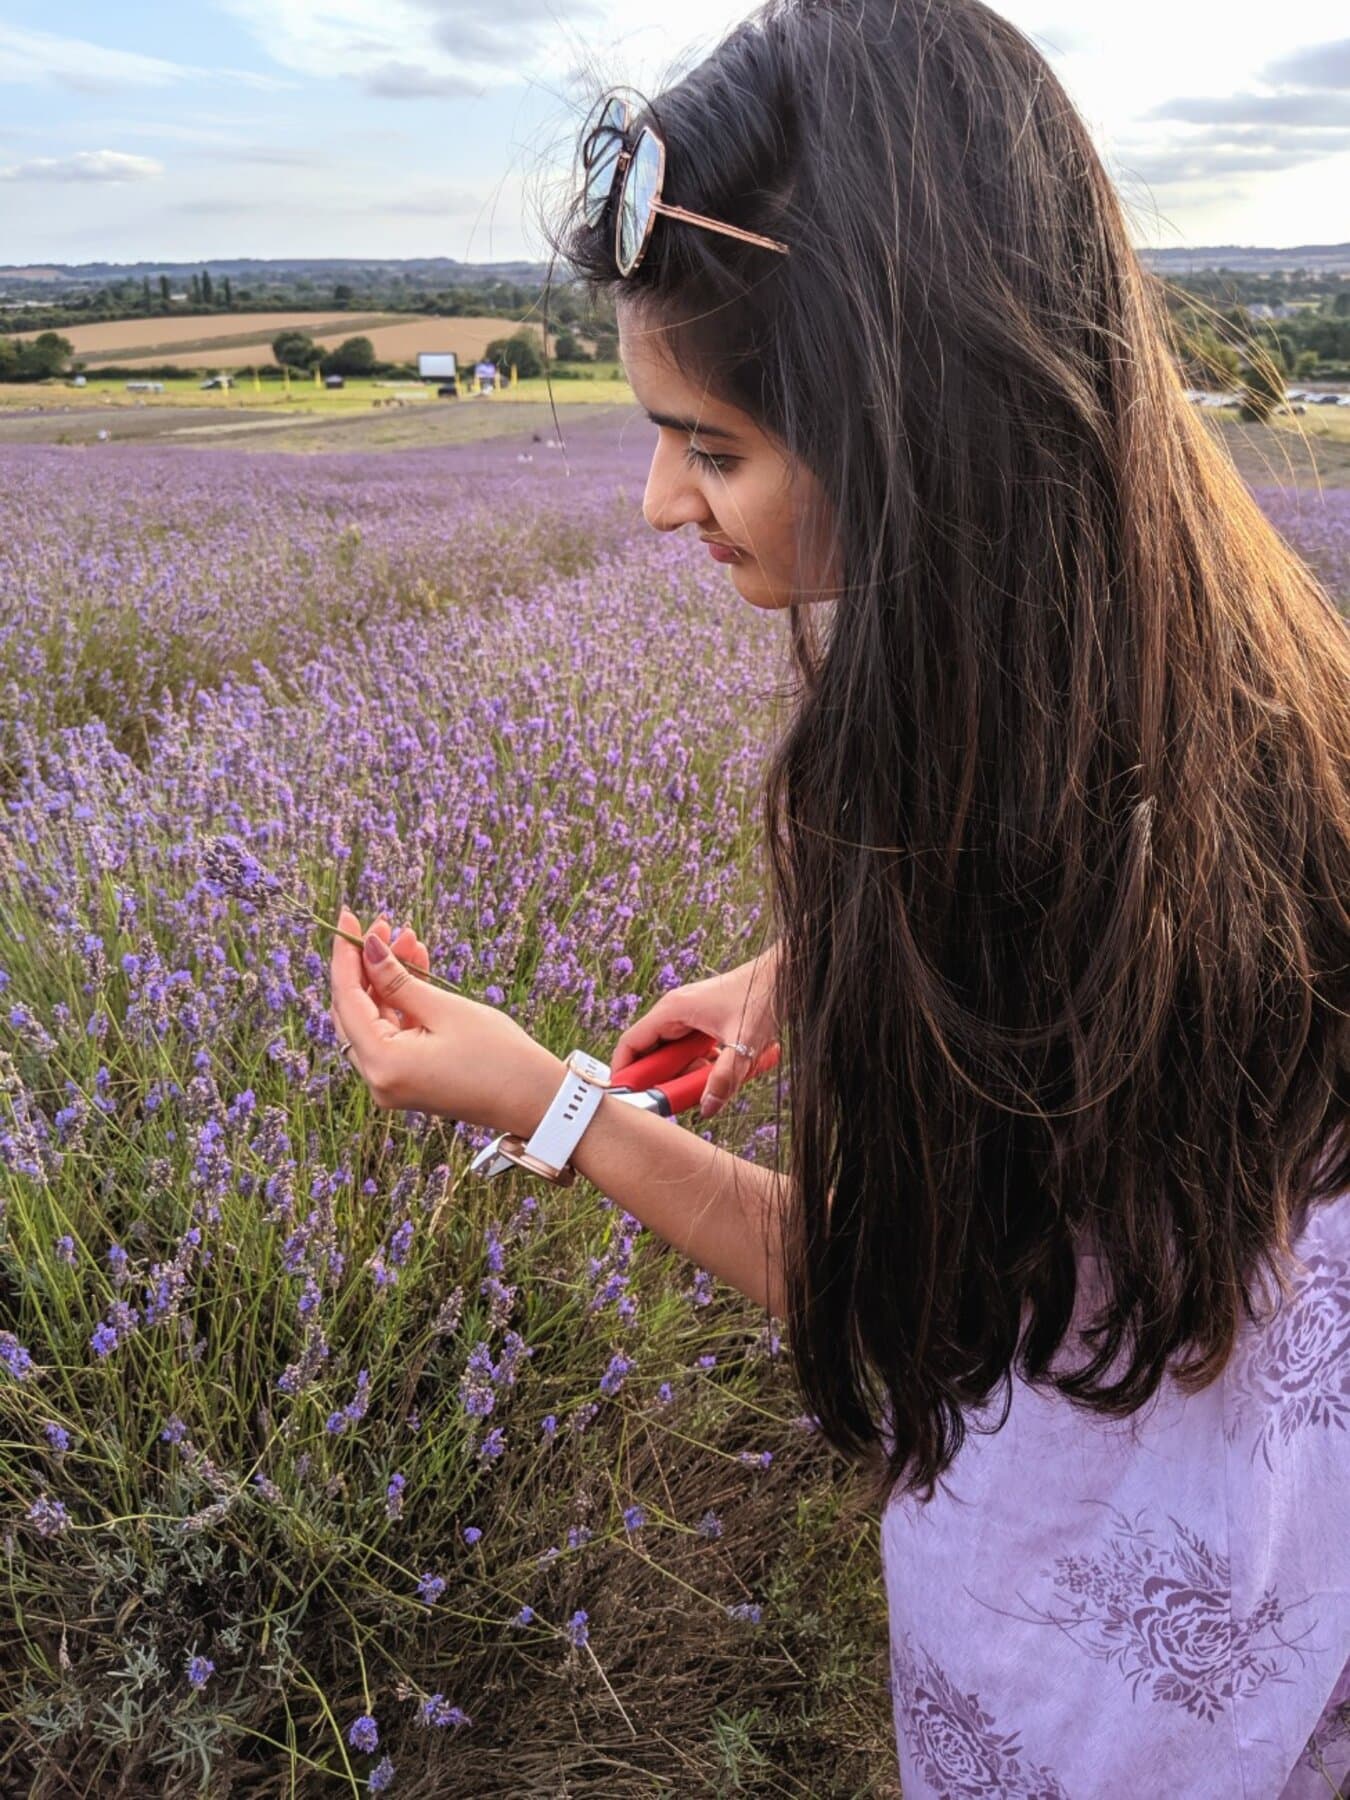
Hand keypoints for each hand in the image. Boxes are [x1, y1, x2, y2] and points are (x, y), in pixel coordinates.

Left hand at [328, 906, 562, 1137]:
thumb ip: (398, 979)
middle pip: (353, 1011)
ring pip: (373, 1019)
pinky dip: (399, 1002)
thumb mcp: (445, 1009)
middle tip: (384, 927)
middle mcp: (377, 1079)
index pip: (346, 999)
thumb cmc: (498, 1056)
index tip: (348, 916)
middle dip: (366, 965)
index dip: (346, 955)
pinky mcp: (406, 1079)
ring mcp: (390, 1082)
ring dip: (386, 980)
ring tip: (410, 941)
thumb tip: (368, 947)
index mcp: (383, 1063)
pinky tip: (416, 968)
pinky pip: (391, 1033)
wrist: (535, 1099)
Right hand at [609, 943, 780, 1120]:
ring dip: (686, 1074)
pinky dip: (702, 1066)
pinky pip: (692, 1050)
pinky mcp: (706, 1022)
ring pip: (674, 1054)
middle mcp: (676, 1011)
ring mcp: (691, 1016)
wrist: (787, 975)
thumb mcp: (744, 1044)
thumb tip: (707, 1108)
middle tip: (677, 1099)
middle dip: (663, 1079)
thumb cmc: (763, 995)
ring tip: (706, 1084)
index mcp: (673, 1009)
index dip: (625, 1072)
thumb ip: (724, 1078)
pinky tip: (721, 1072)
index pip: (631, 1043)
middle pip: (652, 1053)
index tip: (630, 1097)